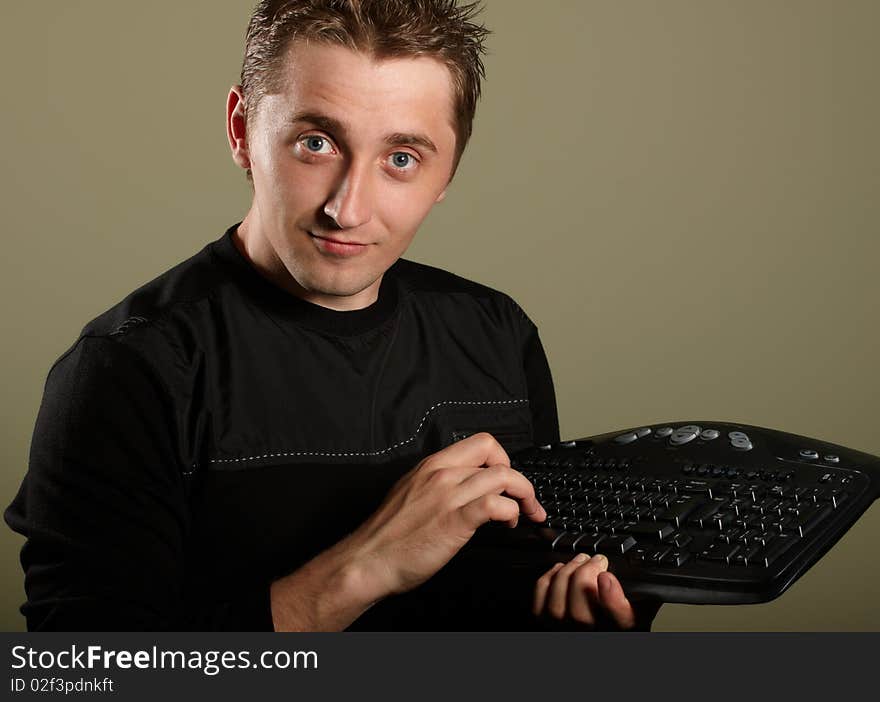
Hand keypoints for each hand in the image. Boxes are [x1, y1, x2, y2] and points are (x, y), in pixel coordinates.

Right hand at [347, 432, 546, 599]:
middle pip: (496, 456)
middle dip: (519, 476)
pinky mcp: (455, 521)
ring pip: (503, 477)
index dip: (501, 459)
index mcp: (432, 465)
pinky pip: (495, 505)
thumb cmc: (388, 534)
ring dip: (523, 495)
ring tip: (522, 513)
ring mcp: (449, 496)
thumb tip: (465, 489)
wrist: (368, 560)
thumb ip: (437, 484)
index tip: (506, 479)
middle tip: (524, 497)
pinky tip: (508, 524)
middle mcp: (442, 474)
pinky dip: (511, 512)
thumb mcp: (411, 492)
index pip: (480, 443)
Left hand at [533, 553, 660, 629]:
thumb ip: (646, 595)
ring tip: (580, 561)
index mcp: (620, 632)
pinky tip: (561, 570)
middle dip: (585, 578)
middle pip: (581, 615)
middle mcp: (591, 637)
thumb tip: (652, 576)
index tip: (608, 577)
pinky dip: (548, 581)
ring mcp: (565, 633)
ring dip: (567, 575)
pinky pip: (539, 604)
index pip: (618, 625)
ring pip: (556, 609)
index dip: (611, 600)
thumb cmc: (620, 620)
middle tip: (596, 560)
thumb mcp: (642, 609)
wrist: (597, 630)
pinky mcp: (546, 625)